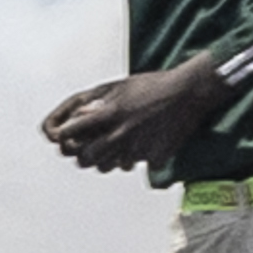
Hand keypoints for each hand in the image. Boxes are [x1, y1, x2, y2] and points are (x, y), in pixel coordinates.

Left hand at [43, 56, 230, 173]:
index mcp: (109, 113)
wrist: (188, 92)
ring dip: (107, 160)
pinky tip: (143, 144)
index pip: (71, 132)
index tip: (67, 136)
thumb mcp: (117, 86)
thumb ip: (95, 102)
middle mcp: (121, 133)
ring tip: (116, 147)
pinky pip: (136, 166)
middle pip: (86, 159)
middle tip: (87, 149)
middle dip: (82, 155)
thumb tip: (76, 115)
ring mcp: (138, 148)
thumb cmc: (152, 85)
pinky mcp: (154, 158)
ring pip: (108, 167)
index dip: (64, 136)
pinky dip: (136, 158)